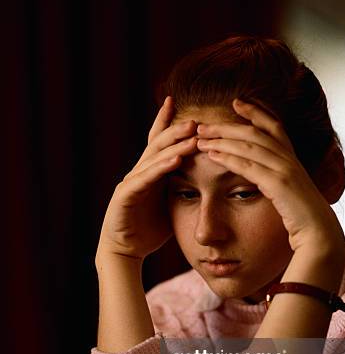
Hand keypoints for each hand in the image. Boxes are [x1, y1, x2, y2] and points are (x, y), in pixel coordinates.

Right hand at [97, 97, 197, 260]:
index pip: (158, 142)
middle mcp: (139, 172)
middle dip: (176, 130)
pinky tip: (175, 161)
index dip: (167, 121)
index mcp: (150, 172)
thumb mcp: (171, 205)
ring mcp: (131, 182)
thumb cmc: (149, 229)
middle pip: (158, 144)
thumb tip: (210, 179)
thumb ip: (184, 189)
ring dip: (174, 146)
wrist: (125, 251)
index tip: (177, 102)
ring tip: (192, 136)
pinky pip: (145, 179)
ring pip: (154, 158)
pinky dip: (161, 168)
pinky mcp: (125, 196)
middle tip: (197, 119)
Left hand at [196, 99, 344, 257]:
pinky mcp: (279, 184)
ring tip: (200, 139)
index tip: (236, 102)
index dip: (255, 112)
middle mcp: (289, 159)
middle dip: (226, 127)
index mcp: (292, 158)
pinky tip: (212, 155)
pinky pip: (248, 166)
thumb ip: (278, 179)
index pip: (273, 126)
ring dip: (222, 140)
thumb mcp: (290, 190)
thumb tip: (264, 176)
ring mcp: (285, 170)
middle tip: (202, 125)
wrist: (319, 232)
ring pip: (249, 147)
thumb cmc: (302, 215)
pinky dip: (228, 158)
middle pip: (254, 133)